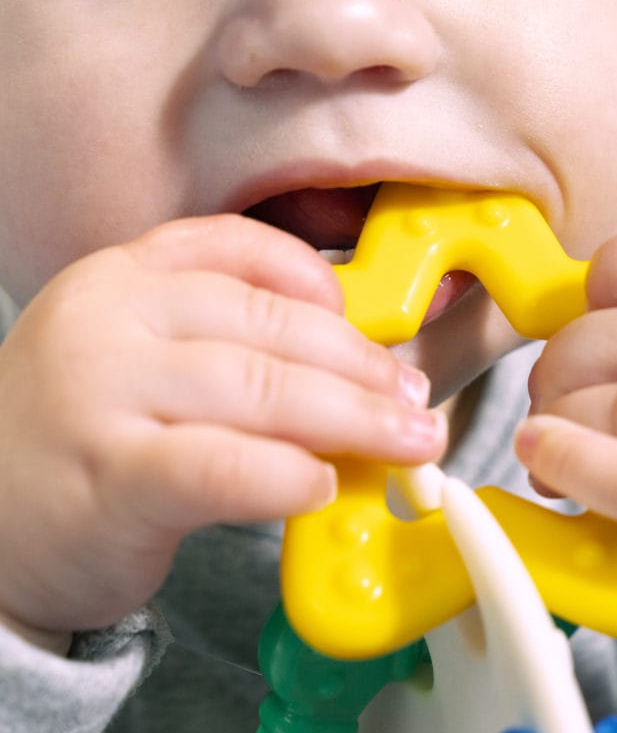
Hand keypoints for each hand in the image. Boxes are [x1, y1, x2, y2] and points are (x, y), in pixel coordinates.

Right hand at [0, 215, 445, 652]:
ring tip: (406, 441)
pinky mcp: (108, 479)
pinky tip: (322, 485)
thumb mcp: (142, 360)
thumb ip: (230, 346)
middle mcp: (107, 319)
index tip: (372, 328)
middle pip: (272, 325)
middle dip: (362, 366)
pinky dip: (288, 474)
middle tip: (414, 401)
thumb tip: (359, 369)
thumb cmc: (87, 441)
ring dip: (354, 419)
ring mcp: (100, 394)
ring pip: (262, 389)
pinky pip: (223, 467)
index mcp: (121, 276)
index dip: (322, 284)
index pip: (242, 248)